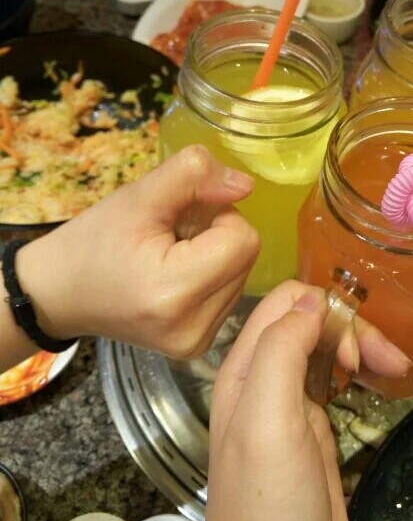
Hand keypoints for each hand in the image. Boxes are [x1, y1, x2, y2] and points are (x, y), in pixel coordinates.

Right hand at [17, 145, 259, 357]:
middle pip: (246, 256)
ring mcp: (197, 342)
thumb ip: (194, 176)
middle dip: (216, 234)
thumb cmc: (95, 241)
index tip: (180, 217)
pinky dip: (210, 274)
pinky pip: (230, 293)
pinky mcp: (198, 345)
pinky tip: (174, 274)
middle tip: (170, 235)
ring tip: (168, 256)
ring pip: (242, 273)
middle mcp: (193, 328)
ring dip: (215, 254)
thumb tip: (246, 184)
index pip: (244, 239)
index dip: (217, 215)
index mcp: (174, 292)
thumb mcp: (139, 195)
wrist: (59, 293)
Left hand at [206, 280, 411, 520]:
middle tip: (388, 362)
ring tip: (395, 370)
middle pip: (312, 322)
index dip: (326, 311)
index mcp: (246, 369)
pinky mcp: (314, 427)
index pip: (286, 304)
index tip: (355, 348)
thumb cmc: (269, 504)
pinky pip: (337, 379)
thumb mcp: (267, 422)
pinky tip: (381, 379)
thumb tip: (312, 298)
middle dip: (353, 330)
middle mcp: (265, 378)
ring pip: (328, 348)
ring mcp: (290, 403)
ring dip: (363, 348)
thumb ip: (280, 352)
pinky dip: (361, 371)